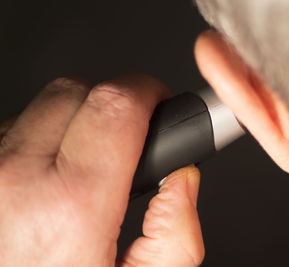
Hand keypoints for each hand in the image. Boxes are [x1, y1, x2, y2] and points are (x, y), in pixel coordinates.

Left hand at [0, 76, 203, 265]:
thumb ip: (175, 239)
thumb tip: (183, 182)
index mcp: (70, 207)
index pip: (118, 105)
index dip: (149, 93)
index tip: (158, 104)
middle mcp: (14, 180)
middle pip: (77, 93)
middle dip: (113, 106)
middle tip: (127, 141)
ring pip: (41, 109)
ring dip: (74, 125)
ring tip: (83, 170)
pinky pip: (11, 132)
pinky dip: (38, 142)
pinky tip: (47, 180)